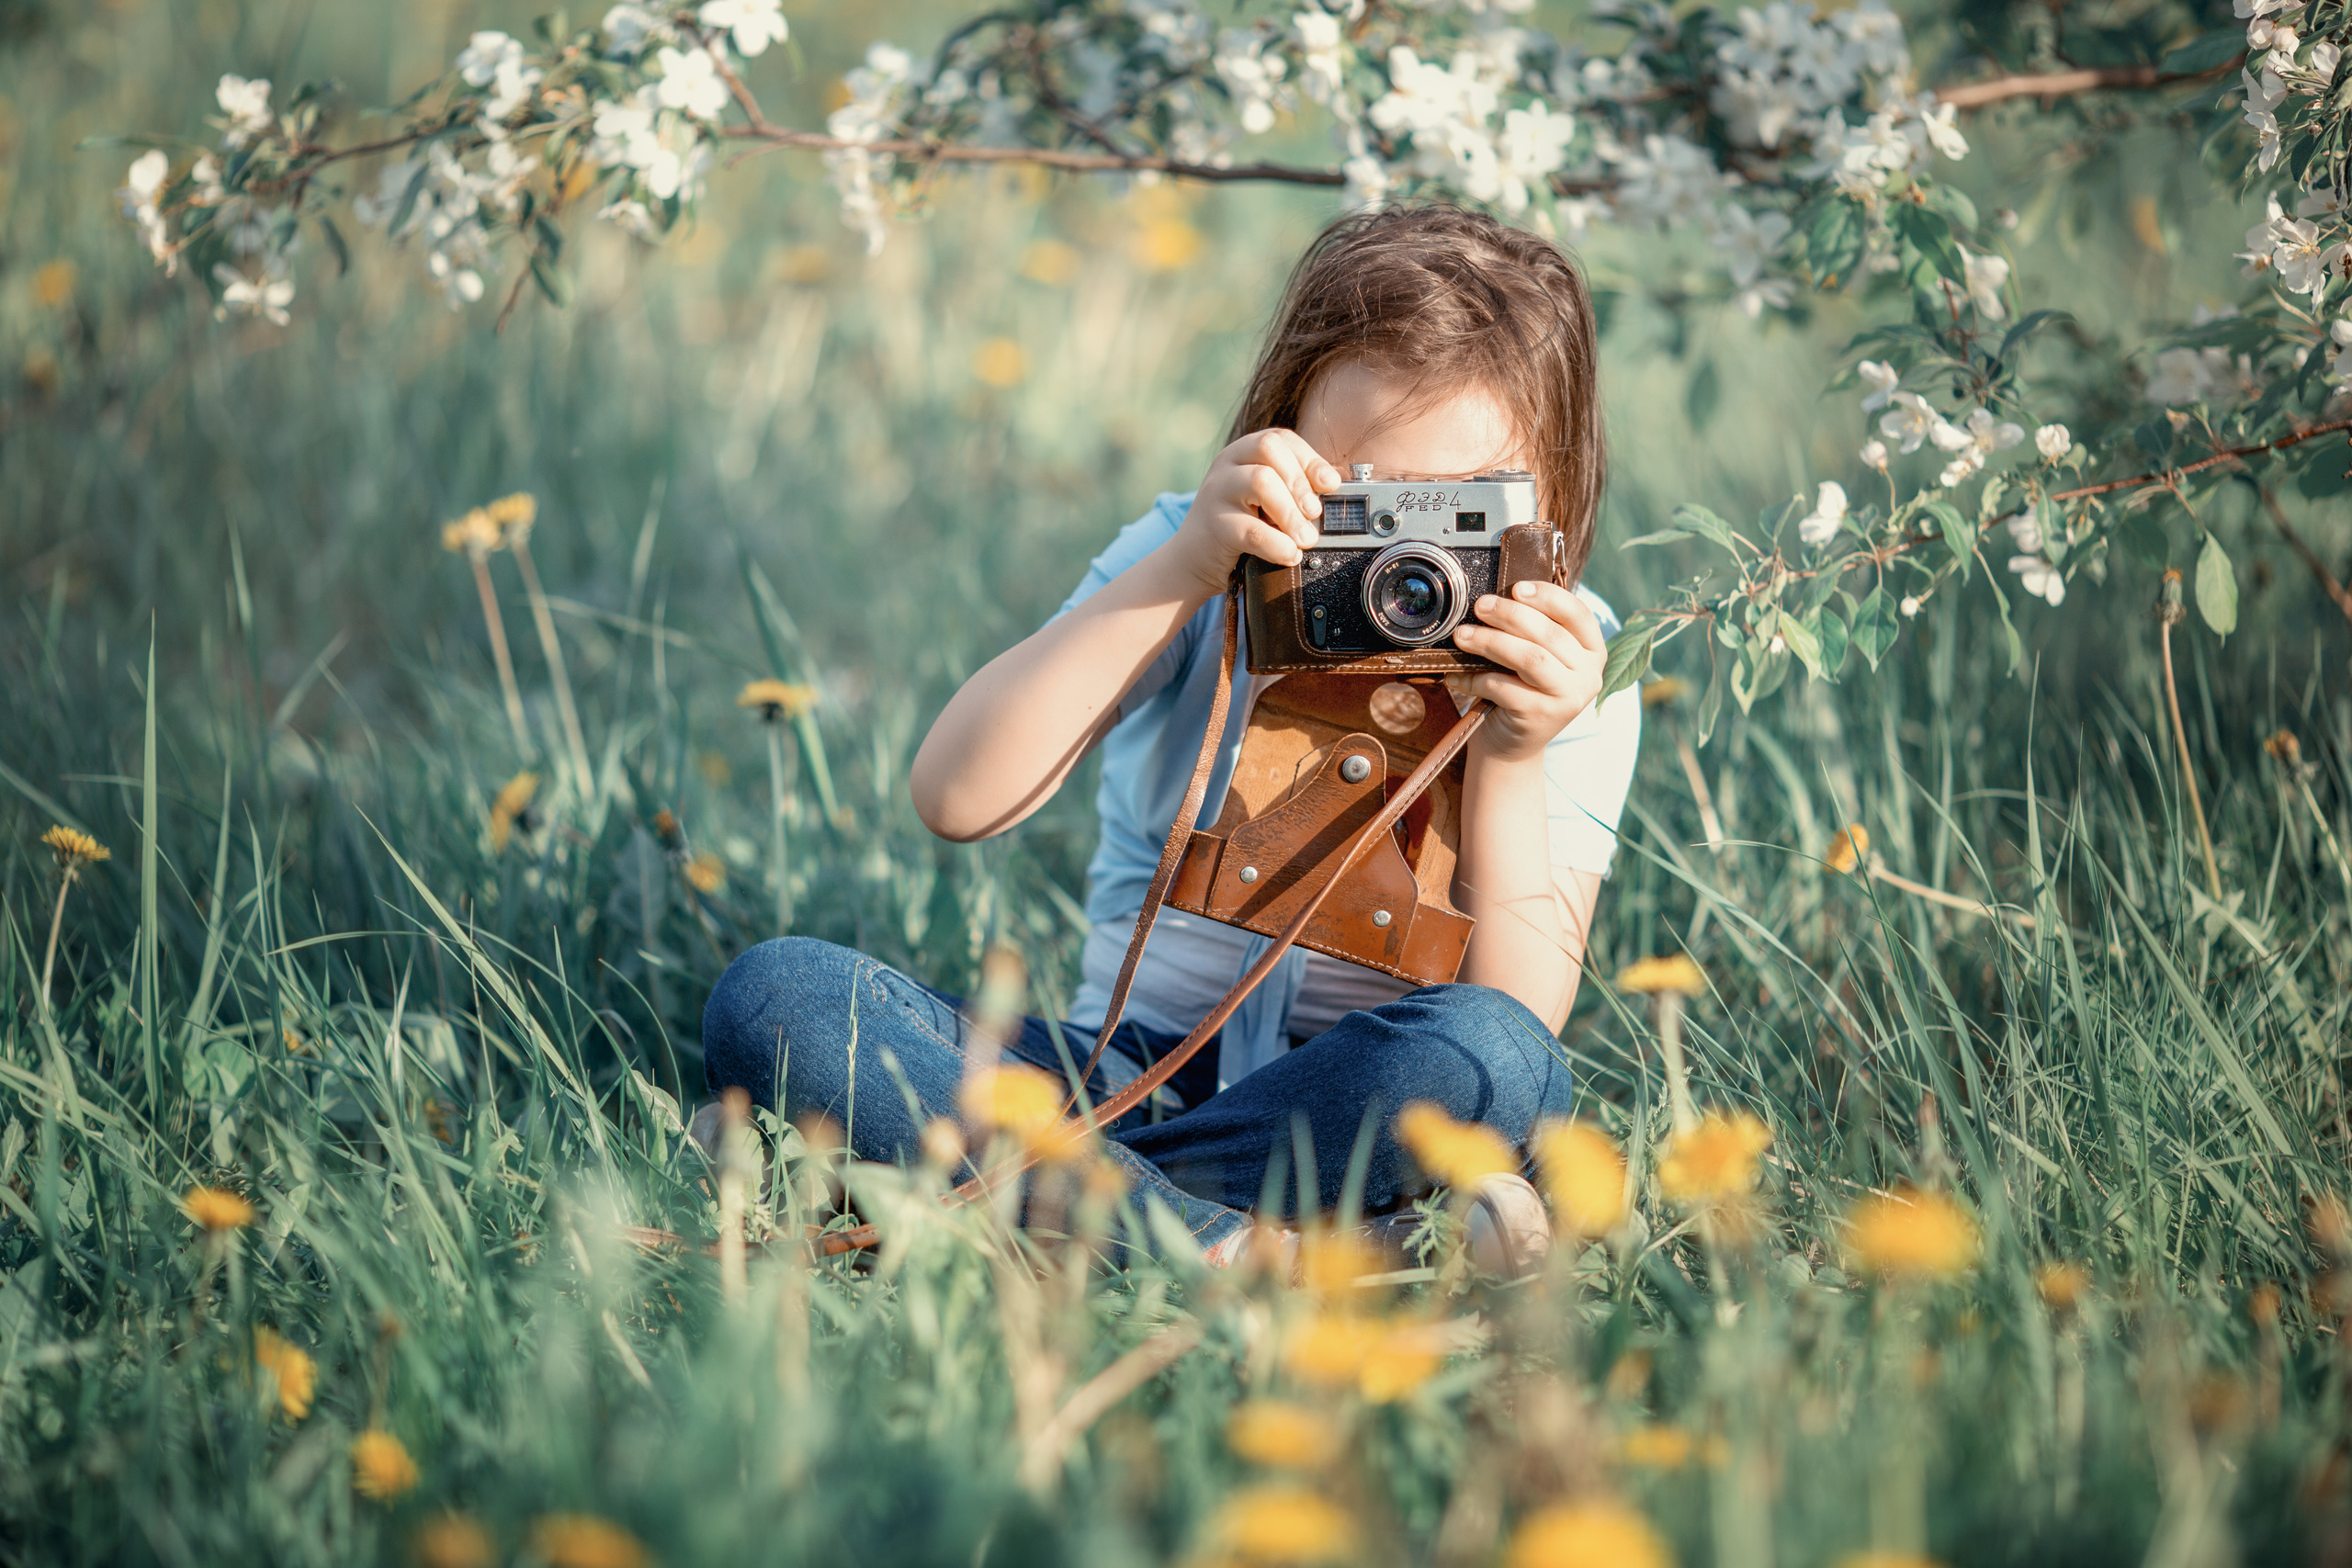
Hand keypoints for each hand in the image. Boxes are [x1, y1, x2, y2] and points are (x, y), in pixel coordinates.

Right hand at [1169, 429, 1342, 596]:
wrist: (1192, 561)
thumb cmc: (1238, 527)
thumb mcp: (1266, 501)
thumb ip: (1294, 488)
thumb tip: (1336, 482)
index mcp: (1242, 452)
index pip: (1279, 438)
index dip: (1310, 459)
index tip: (1330, 485)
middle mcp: (1227, 465)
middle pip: (1268, 449)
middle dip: (1300, 480)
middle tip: (1314, 513)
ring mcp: (1216, 492)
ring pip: (1261, 481)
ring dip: (1291, 513)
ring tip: (1305, 538)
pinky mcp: (1214, 525)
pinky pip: (1253, 530)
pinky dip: (1279, 545)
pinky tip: (1289, 555)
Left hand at [1448, 580, 1608, 763]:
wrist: (1511, 743)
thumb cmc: (1521, 688)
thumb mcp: (1535, 655)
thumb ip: (1531, 629)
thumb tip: (1497, 595)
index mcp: (1593, 651)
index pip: (1578, 614)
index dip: (1548, 596)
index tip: (1517, 588)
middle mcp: (1589, 675)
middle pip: (1549, 634)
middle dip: (1510, 615)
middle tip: (1480, 606)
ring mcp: (1569, 698)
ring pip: (1530, 658)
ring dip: (1491, 642)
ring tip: (1462, 635)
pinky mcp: (1542, 716)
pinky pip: (1504, 687)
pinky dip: (1475, 679)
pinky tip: (1455, 675)